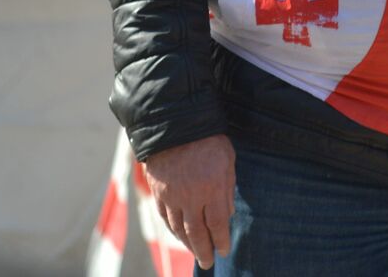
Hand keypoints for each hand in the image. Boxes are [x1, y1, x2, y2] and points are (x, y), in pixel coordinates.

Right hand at [140, 134, 235, 268]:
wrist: (175, 125)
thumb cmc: (208, 139)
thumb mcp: (228, 160)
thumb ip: (228, 189)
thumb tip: (227, 215)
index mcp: (211, 188)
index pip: (217, 224)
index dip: (221, 240)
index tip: (225, 249)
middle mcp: (190, 197)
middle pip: (196, 232)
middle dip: (203, 250)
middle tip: (208, 262)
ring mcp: (172, 196)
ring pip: (179, 228)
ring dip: (187, 244)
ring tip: (195, 252)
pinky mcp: (159, 192)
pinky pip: (166, 218)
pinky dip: (173, 230)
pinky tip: (179, 236)